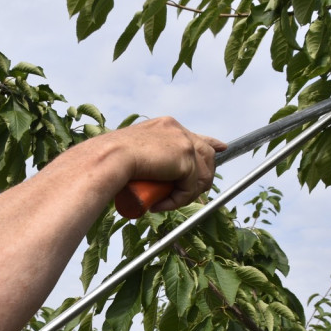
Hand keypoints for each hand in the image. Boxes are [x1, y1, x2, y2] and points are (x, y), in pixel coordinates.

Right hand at [106, 117, 224, 211]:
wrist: (108, 158)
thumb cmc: (110, 160)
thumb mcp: (133, 153)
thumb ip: (145, 157)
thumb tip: (148, 173)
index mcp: (166, 126)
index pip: (196, 135)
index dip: (211, 144)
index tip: (221, 148)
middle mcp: (178, 130)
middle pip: (207, 155)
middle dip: (201, 179)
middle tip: (182, 196)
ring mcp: (184, 143)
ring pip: (202, 175)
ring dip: (187, 194)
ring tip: (165, 202)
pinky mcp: (186, 160)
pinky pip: (190, 189)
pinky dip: (177, 201)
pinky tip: (159, 204)